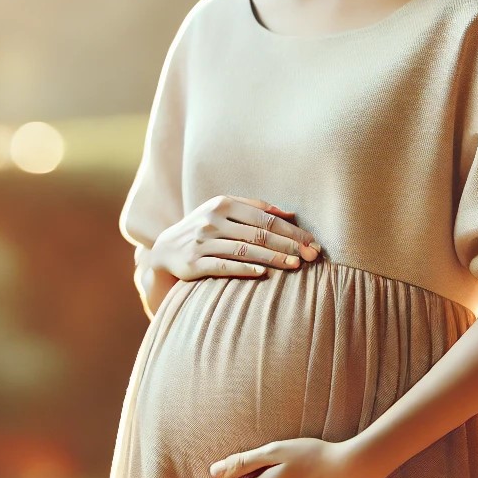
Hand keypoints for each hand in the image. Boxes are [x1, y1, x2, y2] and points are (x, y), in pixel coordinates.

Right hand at [147, 195, 320, 282]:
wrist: (166, 249)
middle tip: (311, 256)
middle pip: (258, 233)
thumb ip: (254, 208)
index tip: (312, 242)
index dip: (291, 230)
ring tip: (295, 265)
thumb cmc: (204, 228)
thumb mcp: (223, 211)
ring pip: (244, 249)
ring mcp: (202, 241)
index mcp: (222, 203)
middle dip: (288, 245)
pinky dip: (244, 269)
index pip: (265, 217)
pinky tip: (263, 274)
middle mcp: (212, 220)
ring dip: (273, 258)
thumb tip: (289, 214)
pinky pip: (224, 266)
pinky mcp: (194, 262)